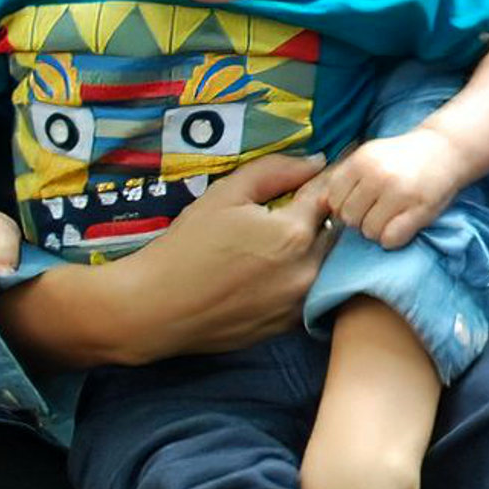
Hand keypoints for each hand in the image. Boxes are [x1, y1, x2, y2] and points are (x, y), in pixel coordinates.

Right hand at [116, 152, 329, 356]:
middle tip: (294, 209)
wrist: (154, 309)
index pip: (328, 195)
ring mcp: (299, 304)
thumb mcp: (225, 195)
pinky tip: (268, 273)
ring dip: (313, 249)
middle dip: (320, 217)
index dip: (327, 179)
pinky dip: (299, 278)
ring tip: (277, 243)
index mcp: (294, 234)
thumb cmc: (186, 247)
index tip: (327, 169)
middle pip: (334, 232)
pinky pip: (308, 294)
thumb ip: (275, 171)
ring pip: (324, 265)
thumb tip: (316, 161)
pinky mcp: (287, 326)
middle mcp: (307, 271)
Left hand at [310, 131, 464, 249]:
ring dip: (378, 229)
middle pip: (349, 218)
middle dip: (360, 219)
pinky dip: (394, 238)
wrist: (446, 149)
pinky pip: (389, 239)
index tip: (360, 202)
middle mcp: (377, 176)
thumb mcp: (370, 156)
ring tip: (392, 216)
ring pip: (368, 231)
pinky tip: (402, 225)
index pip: (333, 200)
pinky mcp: (418, 210)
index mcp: (361, 161)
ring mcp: (398, 193)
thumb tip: (321, 204)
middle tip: (378, 210)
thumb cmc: (403, 157)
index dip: (344, 205)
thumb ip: (346, 176)